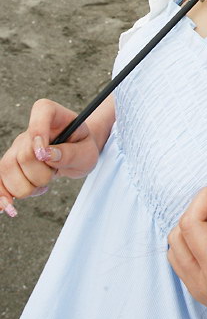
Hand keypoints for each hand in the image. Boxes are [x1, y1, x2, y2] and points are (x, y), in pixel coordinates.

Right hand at [0, 98, 100, 216]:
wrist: (76, 154)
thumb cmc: (82, 149)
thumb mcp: (87, 152)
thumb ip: (70, 153)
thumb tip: (46, 154)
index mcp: (53, 115)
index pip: (42, 111)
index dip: (39, 131)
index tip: (44, 154)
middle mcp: (30, 129)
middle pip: (24, 154)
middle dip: (41, 174)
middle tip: (55, 173)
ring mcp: (17, 147)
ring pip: (8, 169)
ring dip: (27, 187)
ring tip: (43, 185)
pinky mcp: (11, 164)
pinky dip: (2, 195)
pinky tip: (9, 208)